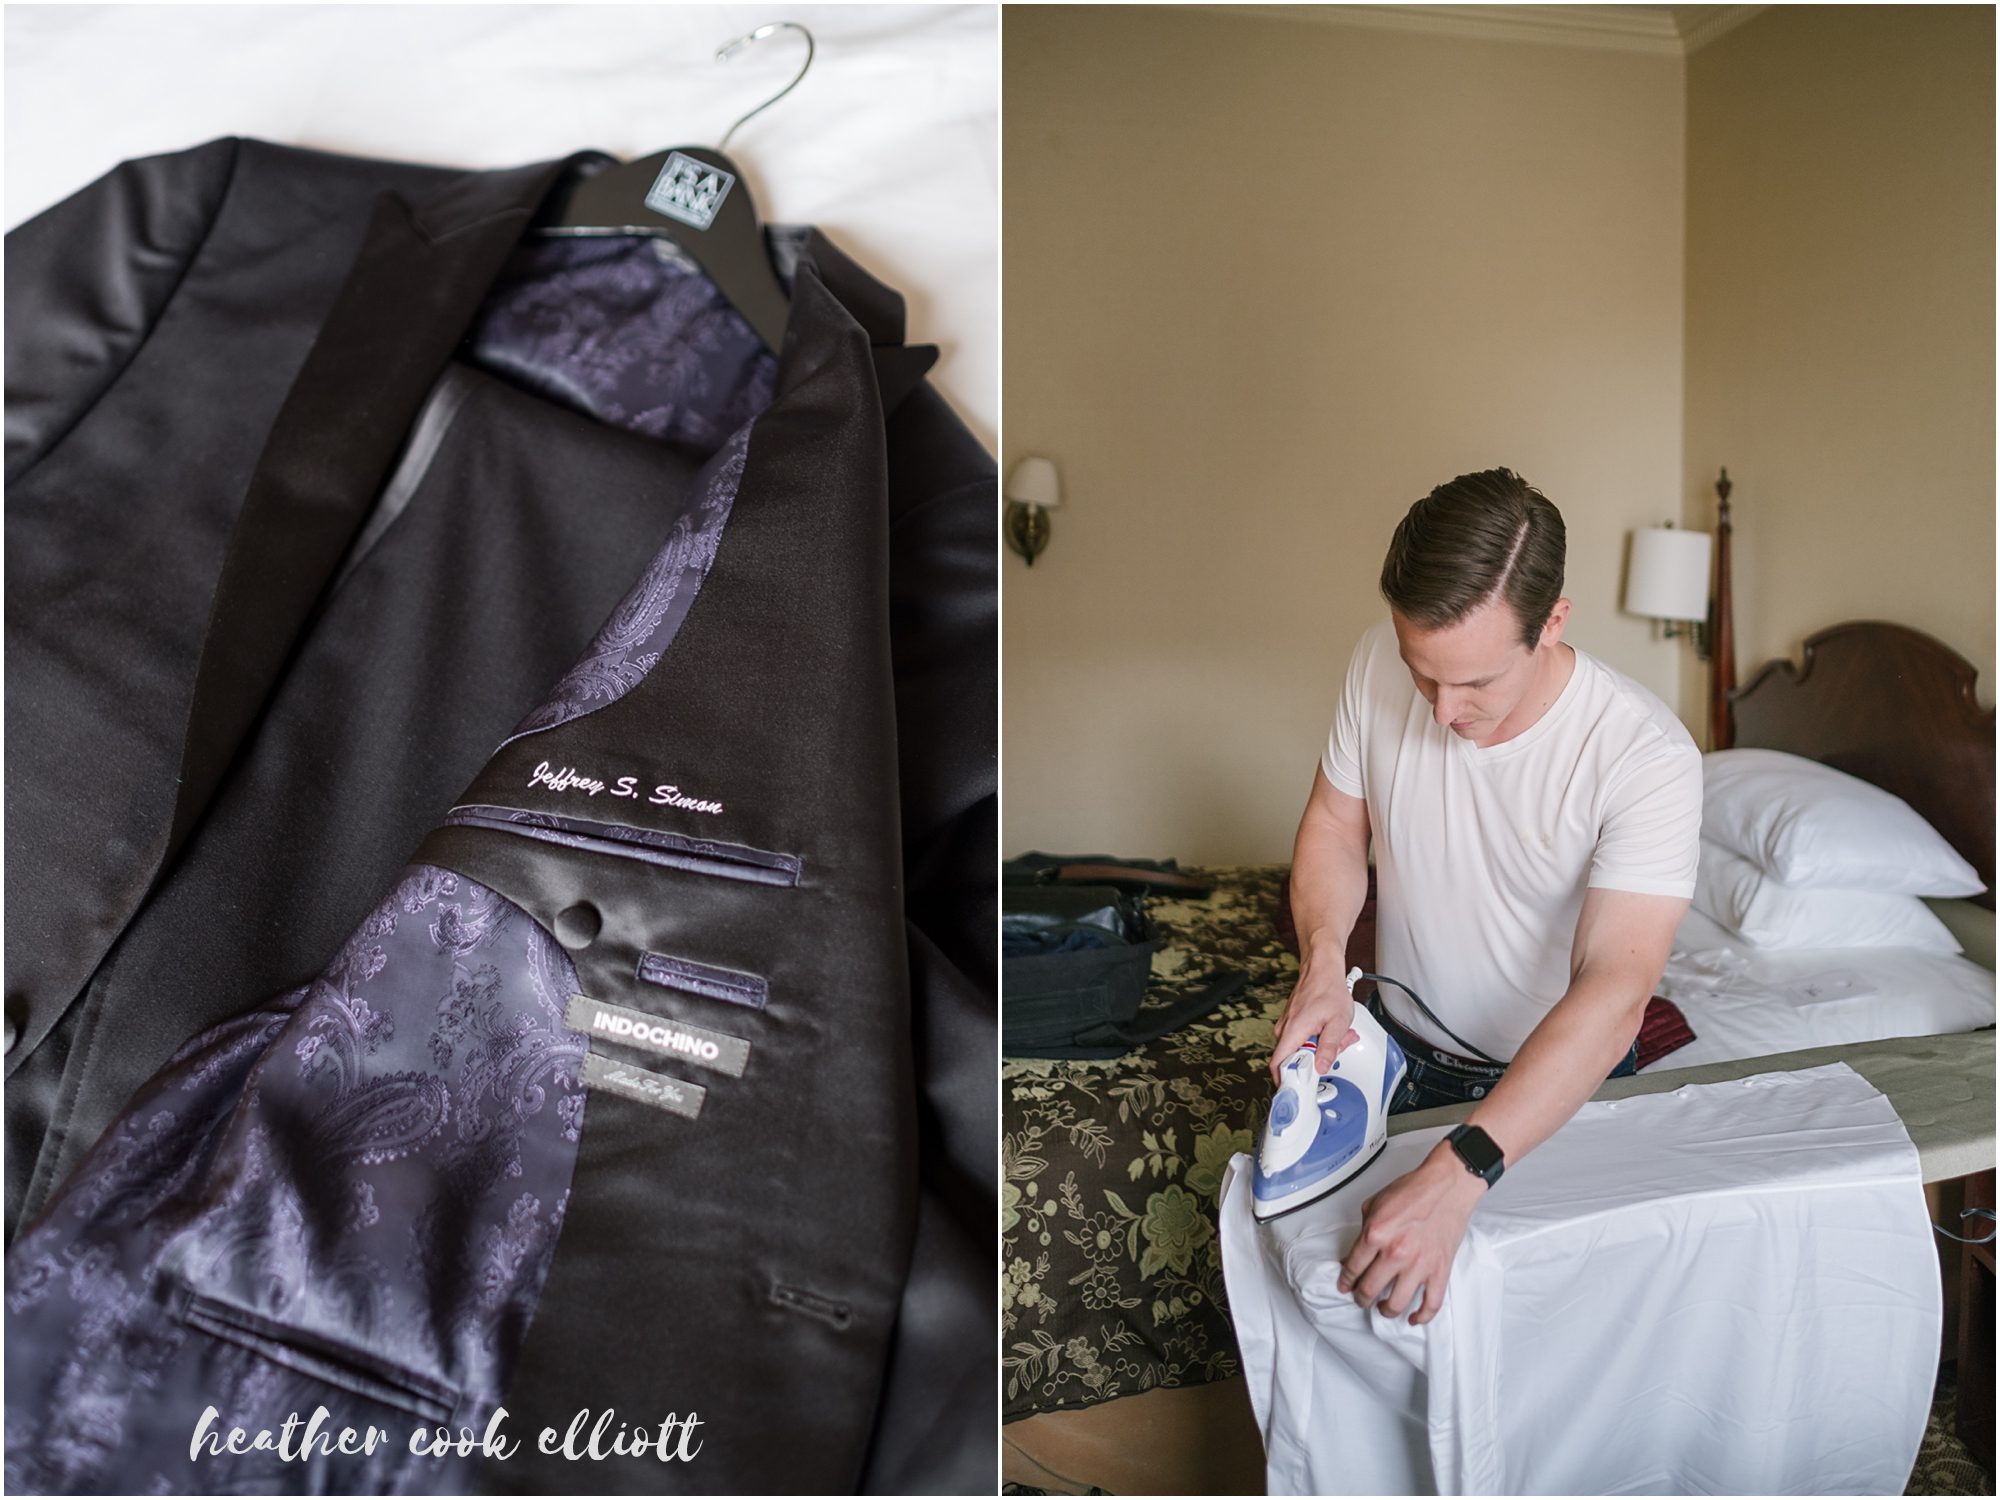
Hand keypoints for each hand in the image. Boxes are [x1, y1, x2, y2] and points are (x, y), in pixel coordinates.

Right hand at [1270, 961, 1358, 1083]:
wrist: (1321, 968)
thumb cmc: (1328, 989)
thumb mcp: (1338, 1022)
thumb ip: (1330, 1047)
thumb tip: (1321, 1068)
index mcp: (1293, 1031)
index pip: (1278, 1065)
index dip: (1287, 1081)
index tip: (1300, 1089)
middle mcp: (1285, 1030)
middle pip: (1295, 1060)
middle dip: (1317, 1061)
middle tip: (1336, 1049)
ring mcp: (1287, 1026)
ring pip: (1301, 1049)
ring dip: (1321, 1048)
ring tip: (1338, 1035)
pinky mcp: (1292, 1023)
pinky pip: (1302, 1039)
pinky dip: (1318, 1039)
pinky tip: (1331, 1029)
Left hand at [1337, 1143, 1485, 1323]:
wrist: (1446, 1186)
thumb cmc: (1413, 1190)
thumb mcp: (1374, 1203)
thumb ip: (1364, 1229)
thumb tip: (1356, 1252)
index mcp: (1376, 1234)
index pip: (1353, 1267)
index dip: (1346, 1280)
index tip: (1345, 1286)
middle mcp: (1395, 1252)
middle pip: (1370, 1289)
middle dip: (1361, 1298)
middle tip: (1360, 1298)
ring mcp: (1419, 1264)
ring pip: (1397, 1303)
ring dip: (1386, 1310)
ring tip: (1382, 1308)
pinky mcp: (1440, 1270)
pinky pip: (1431, 1303)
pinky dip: (1422, 1316)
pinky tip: (1414, 1318)